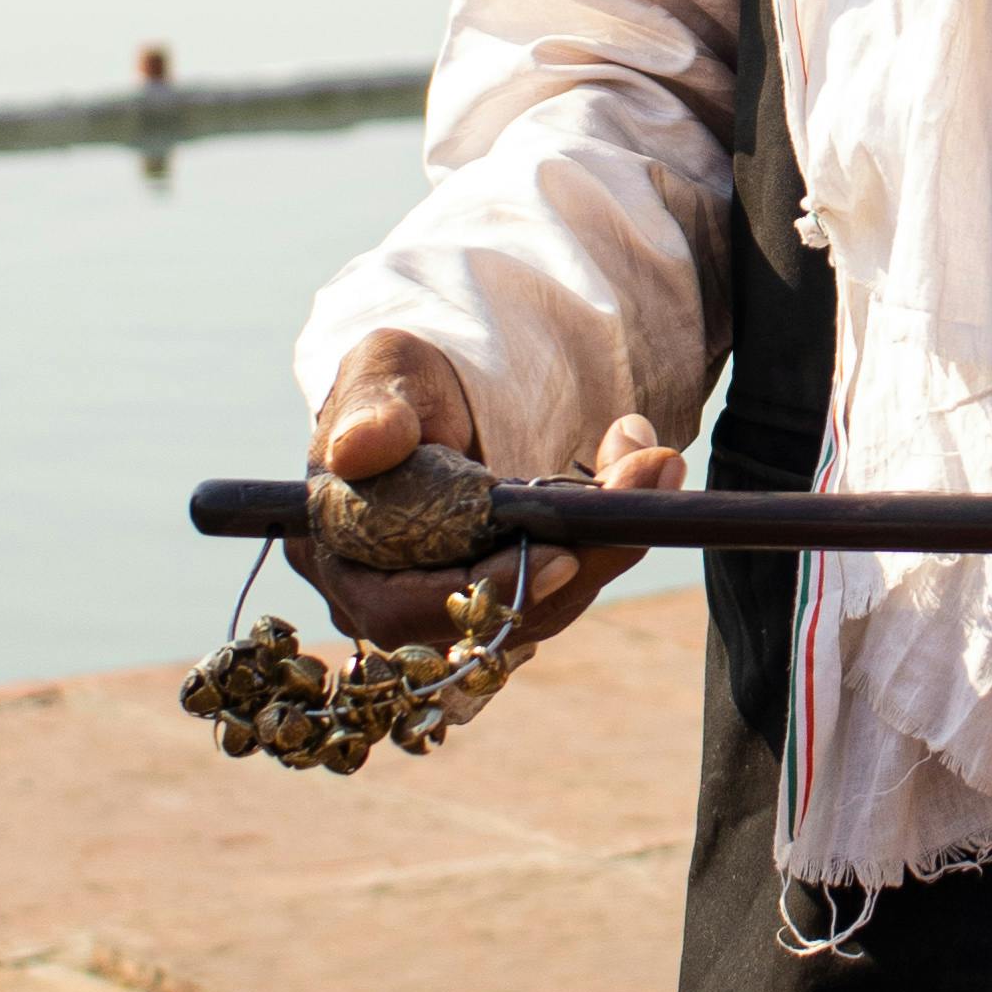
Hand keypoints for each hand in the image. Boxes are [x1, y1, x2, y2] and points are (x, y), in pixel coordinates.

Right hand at [299, 332, 681, 654]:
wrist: (433, 397)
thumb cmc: (395, 382)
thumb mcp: (380, 374)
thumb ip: (371, 409)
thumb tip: (357, 449)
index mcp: (336, 554)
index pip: (404, 609)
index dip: (482, 592)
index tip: (562, 556)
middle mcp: (387, 599)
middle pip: (486, 618)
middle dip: (577, 560)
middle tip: (644, 485)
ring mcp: (449, 606)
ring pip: (537, 605)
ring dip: (606, 543)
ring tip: (655, 463)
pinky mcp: (501, 594)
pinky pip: (560, 584)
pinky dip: (606, 535)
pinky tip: (645, 473)